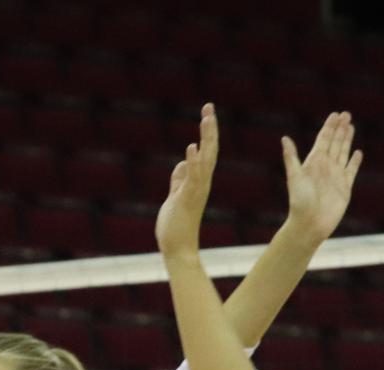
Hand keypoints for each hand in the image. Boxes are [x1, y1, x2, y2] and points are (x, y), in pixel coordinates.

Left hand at [156, 103, 218, 258]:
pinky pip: (193, 178)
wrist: (178, 248)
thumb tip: (183, 162)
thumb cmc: (176, 226)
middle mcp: (201, 184)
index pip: (205, 153)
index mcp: (198, 182)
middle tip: (208, 107)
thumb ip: (179, 180)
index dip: (206, 133)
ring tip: (207, 118)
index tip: (207, 113)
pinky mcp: (187, 200)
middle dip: (209, 129)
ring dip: (205, 138)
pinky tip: (192, 148)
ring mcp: (196, 191)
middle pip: (209, 151)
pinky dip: (193, 163)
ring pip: (205, 160)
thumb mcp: (175, 196)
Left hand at [283, 110, 362, 242]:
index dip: (329, 126)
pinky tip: (358, 152)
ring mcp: (335, 176)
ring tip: (351, 126)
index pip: (323, 139)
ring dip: (347, 139)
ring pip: (343, 152)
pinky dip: (355, 161)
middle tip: (346, 114)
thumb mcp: (294, 177)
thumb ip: (291, 157)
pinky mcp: (345, 186)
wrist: (310, 224)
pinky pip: (352, 170)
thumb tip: (284, 138)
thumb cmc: (300, 202)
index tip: (335, 114)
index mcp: (313, 162)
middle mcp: (325, 167)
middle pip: (334, 142)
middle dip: (340, 128)